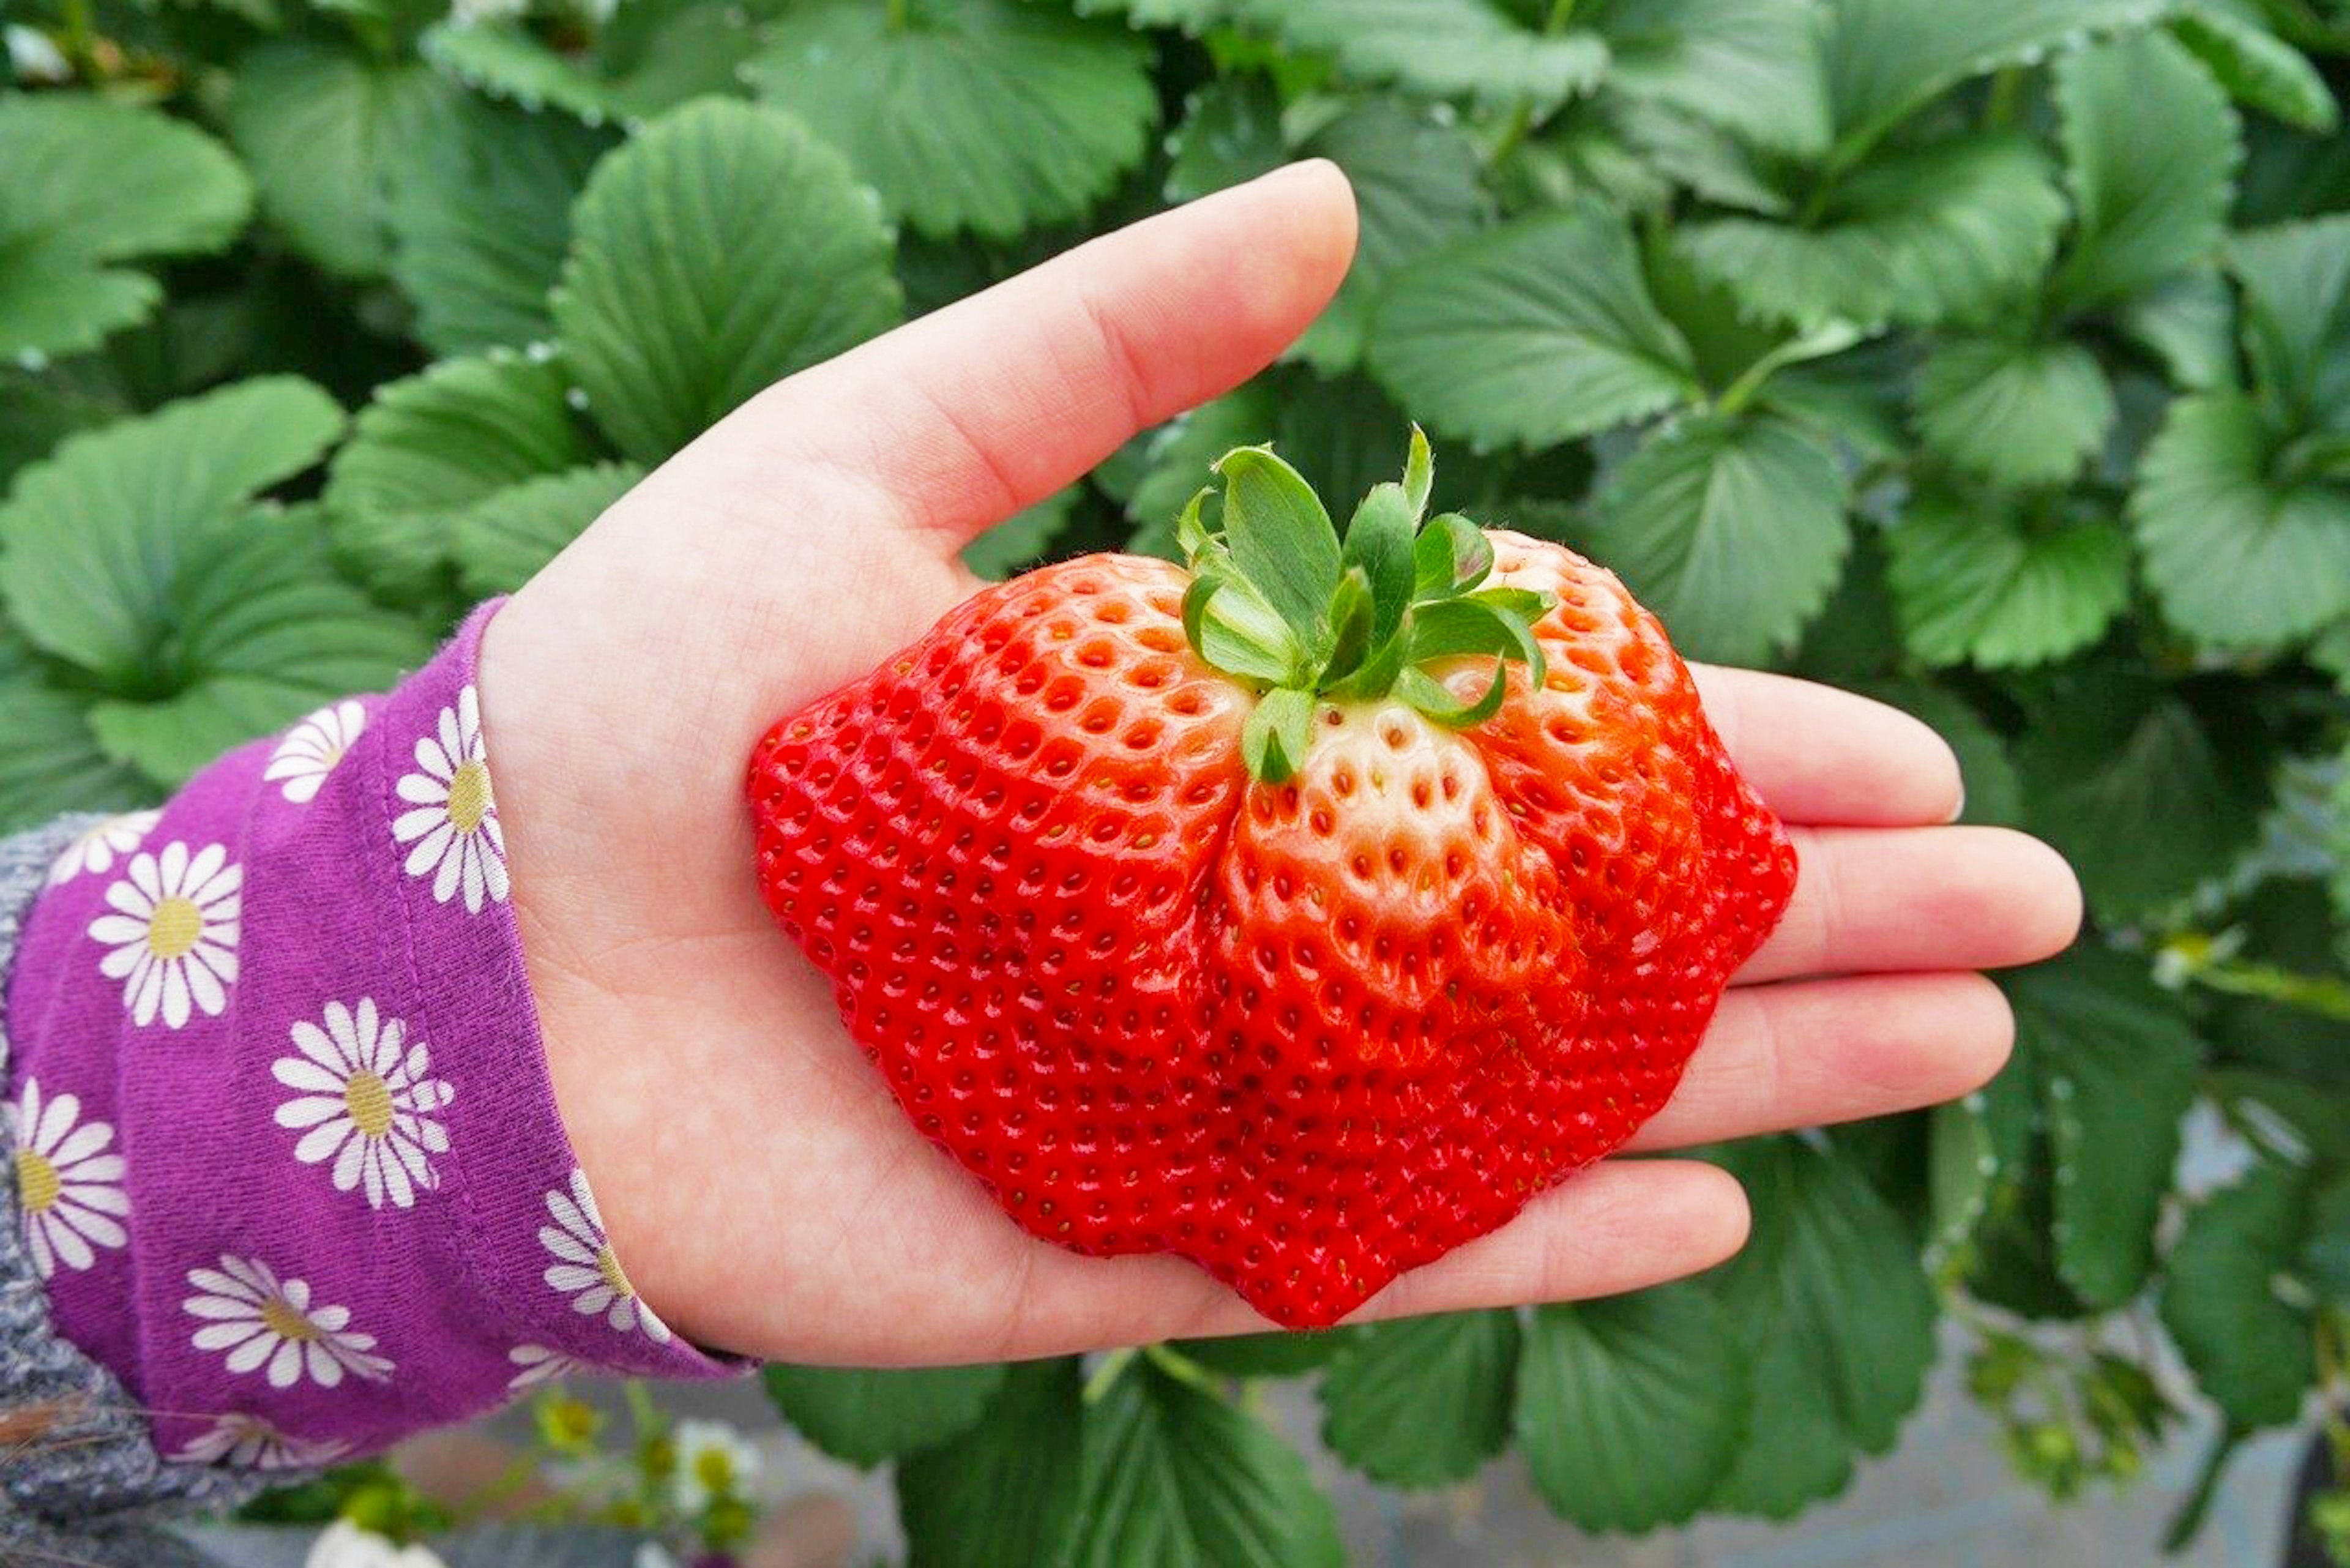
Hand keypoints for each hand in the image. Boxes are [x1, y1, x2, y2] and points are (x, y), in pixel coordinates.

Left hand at [477, 161, 2081, 1362]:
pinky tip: (1716, 1192)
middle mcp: (1254, 917)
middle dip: (1808, 914)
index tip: (1900, 752)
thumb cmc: (641, 691)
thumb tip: (1338, 214)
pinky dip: (1544, 1231)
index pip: (1529, 743)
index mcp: (1223, 741)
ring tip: (1961, 1047)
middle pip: (1576, 919)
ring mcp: (1219, 1088)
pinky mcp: (1142, 1237)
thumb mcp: (866, 453)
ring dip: (1752, 1066)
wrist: (468, 961)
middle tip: (2031, 908)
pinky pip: (1385, 1241)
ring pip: (1531, 1081)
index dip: (1717, 744)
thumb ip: (1100, 346)